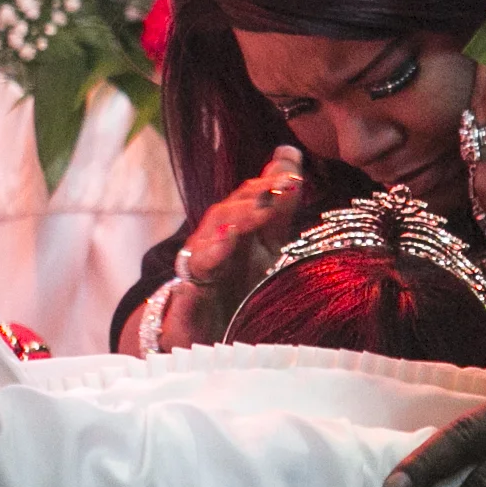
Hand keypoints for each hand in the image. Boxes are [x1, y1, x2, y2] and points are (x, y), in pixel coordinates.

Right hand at [163, 145, 305, 343]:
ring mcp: (199, 267)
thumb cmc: (238, 282)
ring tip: (257, 213)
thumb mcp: (267, 244)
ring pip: (210, 240)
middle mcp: (213, 241)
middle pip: (228, 212)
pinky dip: (209, 260)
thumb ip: (279, 206)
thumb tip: (291, 154)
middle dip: (253, 199)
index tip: (295, 176)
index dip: (270, 184)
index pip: (250, 197)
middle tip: (280, 188)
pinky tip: (224, 248)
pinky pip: (194, 280)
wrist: (205, 332)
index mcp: (235, 227)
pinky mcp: (189, 297)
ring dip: (233, 224)